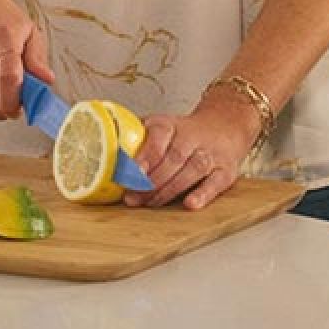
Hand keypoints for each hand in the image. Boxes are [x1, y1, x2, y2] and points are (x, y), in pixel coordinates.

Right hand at [0, 0, 51, 120]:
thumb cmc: (0, 14)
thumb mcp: (28, 30)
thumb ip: (38, 58)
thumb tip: (46, 80)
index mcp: (4, 38)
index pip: (8, 79)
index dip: (14, 102)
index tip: (20, 108)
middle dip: (2, 110)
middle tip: (12, 107)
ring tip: (0, 93)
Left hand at [125, 93, 260, 210]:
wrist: (225, 126)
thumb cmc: (183, 134)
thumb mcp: (159, 127)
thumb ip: (135, 138)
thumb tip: (102, 155)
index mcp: (173, 124)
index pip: (160, 135)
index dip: (146, 155)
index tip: (131, 172)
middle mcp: (194, 137)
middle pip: (175, 157)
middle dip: (152, 180)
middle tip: (133, 197)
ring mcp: (212, 153)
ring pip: (193, 168)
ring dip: (170, 189)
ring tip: (151, 203)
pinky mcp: (225, 171)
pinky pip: (216, 182)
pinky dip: (204, 194)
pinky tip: (190, 204)